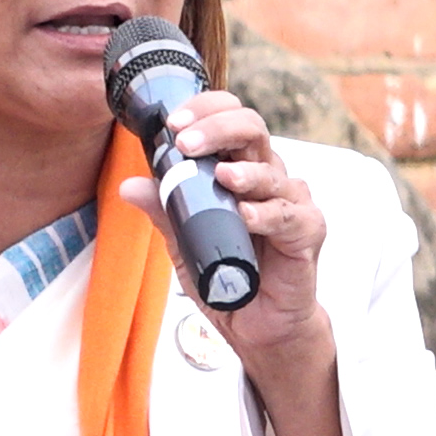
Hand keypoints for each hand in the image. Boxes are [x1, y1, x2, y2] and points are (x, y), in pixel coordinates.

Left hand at [115, 90, 331, 375]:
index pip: (229, 119)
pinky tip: (247, 215)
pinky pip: (288, 216)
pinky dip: (267, 214)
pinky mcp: (307, 231)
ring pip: (271, 171)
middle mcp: (267, 176)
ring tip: (222, 176)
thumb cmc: (227, 273)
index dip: (204, 111)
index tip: (172, 123)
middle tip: (187, 142)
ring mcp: (290, 201)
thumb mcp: (185, 241)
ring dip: (244, 172)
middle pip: (252, 129)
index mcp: (240, 167)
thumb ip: (165, 210)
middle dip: (218, 129)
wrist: (258, 324)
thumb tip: (129, 186)